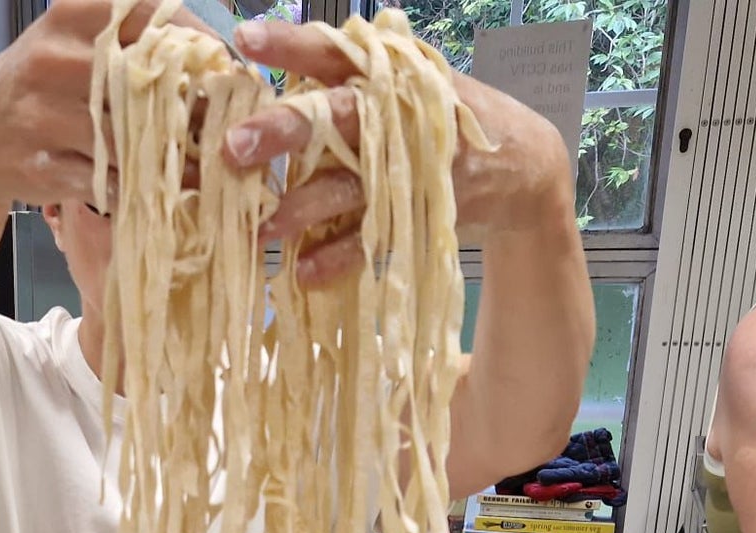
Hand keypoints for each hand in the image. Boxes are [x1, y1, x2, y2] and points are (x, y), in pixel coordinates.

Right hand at [0, 0, 205, 207]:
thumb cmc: (40, 95)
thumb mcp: (73, 47)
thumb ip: (130, 43)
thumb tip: (213, 63)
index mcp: (70, 14)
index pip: (152, 11)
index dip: (199, 41)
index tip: (226, 68)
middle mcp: (52, 56)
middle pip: (147, 79)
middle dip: (190, 107)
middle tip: (218, 127)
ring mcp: (41, 112)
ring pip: (130, 136)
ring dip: (168, 157)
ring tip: (196, 169)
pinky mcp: (40, 164)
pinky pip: (107, 178)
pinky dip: (134, 187)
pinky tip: (148, 189)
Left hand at [220, 19, 576, 284]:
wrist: (521, 165)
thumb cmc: (439, 116)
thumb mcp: (408, 80)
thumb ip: (349, 76)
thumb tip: (271, 64)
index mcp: (387, 74)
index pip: (334, 51)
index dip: (291, 44)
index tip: (245, 39)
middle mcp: (396, 116)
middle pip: (337, 117)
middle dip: (285, 129)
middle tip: (234, 146)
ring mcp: (409, 169)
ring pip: (348, 186)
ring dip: (302, 208)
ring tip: (260, 226)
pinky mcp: (419, 215)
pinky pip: (371, 241)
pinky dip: (338, 259)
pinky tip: (303, 271)